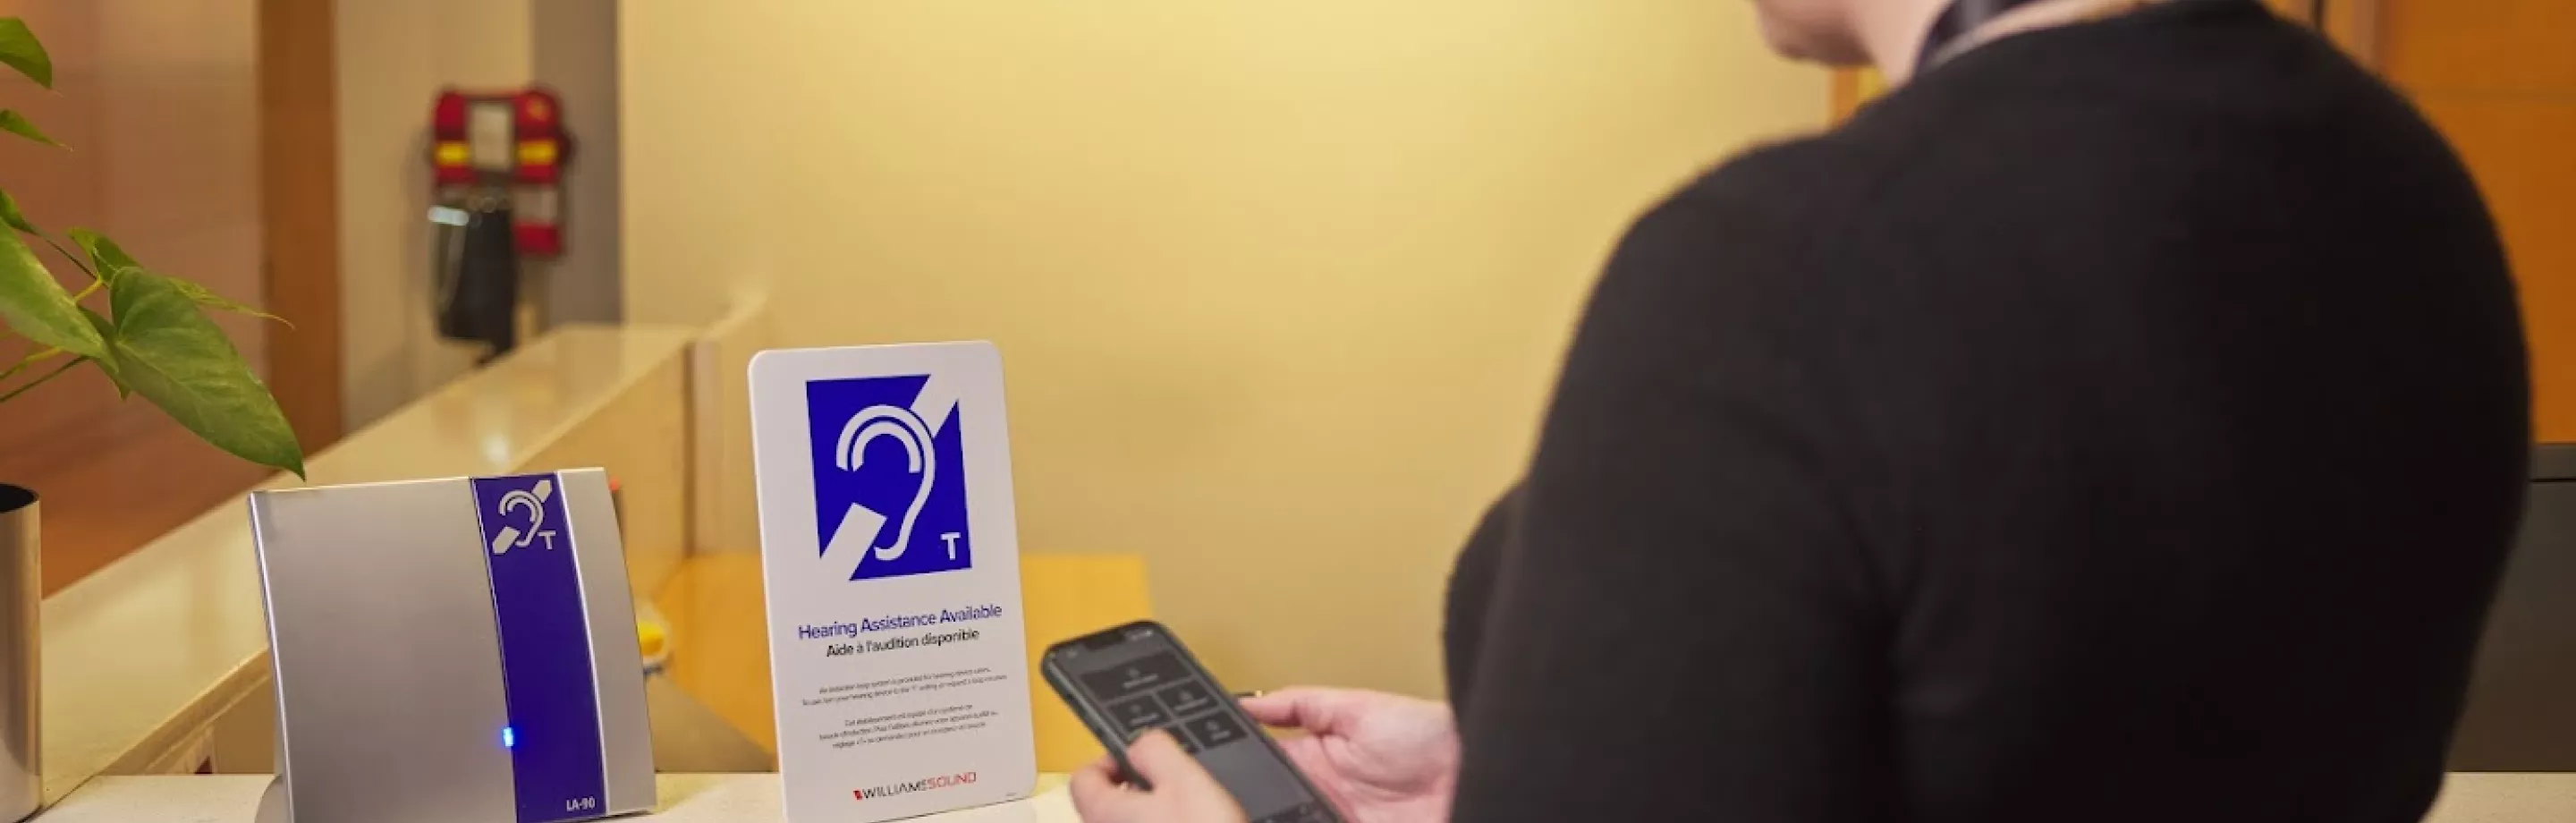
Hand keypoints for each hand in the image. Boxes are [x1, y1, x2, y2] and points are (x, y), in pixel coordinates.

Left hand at [1071, 729, 1248, 822]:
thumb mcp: (1185, 779)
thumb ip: (1154, 749)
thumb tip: (1139, 743)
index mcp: (1103, 813)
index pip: (1083, 777)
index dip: (1111, 760)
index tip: (1141, 760)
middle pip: (1105, 805)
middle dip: (1137, 792)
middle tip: (1175, 789)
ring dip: (1152, 817)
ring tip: (1189, 818)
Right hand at [1240, 688, 1457, 822]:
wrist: (1473, 770)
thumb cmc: (1427, 733)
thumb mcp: (1358, 706)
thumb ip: (1302, 705)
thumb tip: (1250, 702)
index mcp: (1316, 759)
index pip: (1264, 771)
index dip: (1239, 774)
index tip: (1213, 774)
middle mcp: (1324, 797)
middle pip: (1273, 807)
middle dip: (1254, 806)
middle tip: (1233, 804)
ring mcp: (1339, 821)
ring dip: (1280, 819)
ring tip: (1257, 815)